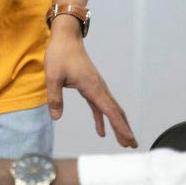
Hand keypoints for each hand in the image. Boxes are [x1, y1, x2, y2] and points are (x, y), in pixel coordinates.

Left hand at [44, 18, 135, 146]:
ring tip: (123, 141)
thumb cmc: (59, 54)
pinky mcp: (90, 86)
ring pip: (110, 109)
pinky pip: (100, 106)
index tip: (129, 139)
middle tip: (133, 145)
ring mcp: (96, 86)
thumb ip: (54, 97)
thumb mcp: (52, 76)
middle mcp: (99, 87)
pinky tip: (101, 131)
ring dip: (117, 125)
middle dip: (124, 129)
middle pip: (116, 111)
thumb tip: (55, 118)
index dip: (120, 126)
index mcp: (93, 87)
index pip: (110, 111)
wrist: (66, 38)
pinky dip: (102, 118)